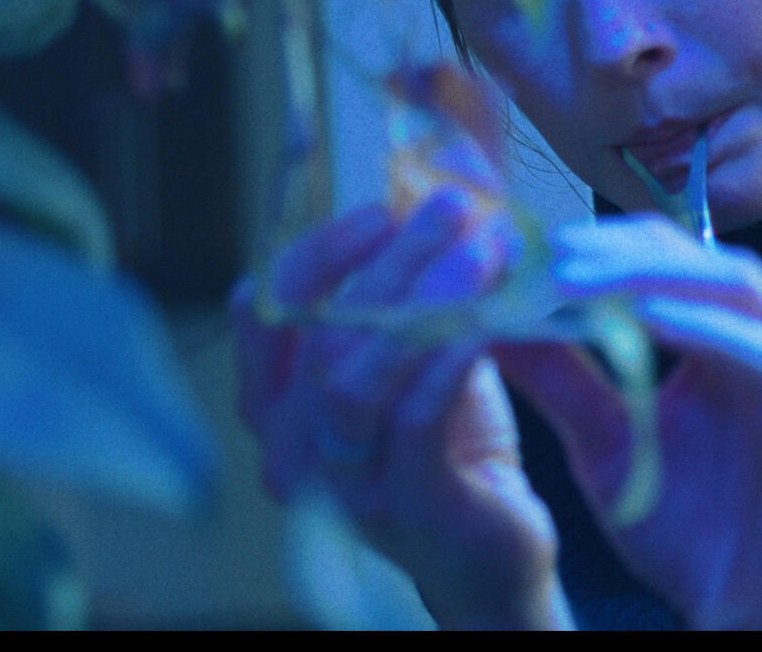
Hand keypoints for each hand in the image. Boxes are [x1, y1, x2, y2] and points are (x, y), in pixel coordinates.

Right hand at [232, 191, 565, 628]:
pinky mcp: (406, 508)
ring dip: (420, 300)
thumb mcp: (417, 361)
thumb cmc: (453, 448)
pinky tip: (485, 321)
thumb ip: (406, 300)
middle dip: (388, 259)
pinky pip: (412, 423)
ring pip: (355, 377)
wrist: (494, 558)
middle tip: (449, 209)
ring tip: (480, 251)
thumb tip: (430, 202)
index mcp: (279, 405)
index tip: (382, 206)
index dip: (318, 248)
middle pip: (319, 332)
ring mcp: (342, 485)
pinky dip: (446, 363)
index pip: (268, 309)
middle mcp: (292, 448)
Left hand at [494, 214, 761, 629]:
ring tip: (590, 277)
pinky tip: (655, 320)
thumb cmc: (686, 532)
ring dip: (666, 275)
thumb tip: (494, 320)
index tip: (538, 248)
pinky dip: (714, 330)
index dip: (611, 246)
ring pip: (741, 290)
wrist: (739, 610)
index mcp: (722, 344)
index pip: (674, 264)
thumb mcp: (605, 445)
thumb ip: (562, 382)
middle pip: (705, 262)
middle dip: (630, 251)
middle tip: (556, 253)